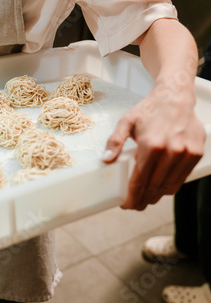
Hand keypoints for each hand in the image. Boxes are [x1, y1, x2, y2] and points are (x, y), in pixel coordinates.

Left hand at [102, 92, 204, 209]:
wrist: (175, 97)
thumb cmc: (149, 110)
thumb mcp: (126, 122)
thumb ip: (114, 142)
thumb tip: (105, 160)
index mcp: (151, 145)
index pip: (140, 180)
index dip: (132, 196)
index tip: (125, 204)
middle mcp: (171, 151)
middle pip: (155, 187)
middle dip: (143, 200)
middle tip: (134, 205)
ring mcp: (186, 153)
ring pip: (170, 186)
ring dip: (157, 196)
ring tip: (146, 198)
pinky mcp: (196, 153)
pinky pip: (182, 178)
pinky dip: (170, 185)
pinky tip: (160, 187)